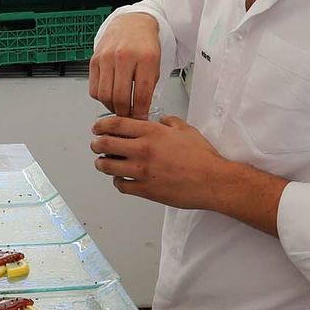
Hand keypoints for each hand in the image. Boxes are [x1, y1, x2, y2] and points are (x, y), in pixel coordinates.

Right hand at [88, 13, 161, 118]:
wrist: (132, 23)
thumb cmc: (145, 44)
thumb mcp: (155, 64)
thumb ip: (148, 87)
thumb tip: (140, 111)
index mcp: (145, 58)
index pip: (141, 94)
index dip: (140, 112)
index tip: (140, 119)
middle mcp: (124, 57)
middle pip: (120, 97)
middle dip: (125, 113)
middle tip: (129, 117)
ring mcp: (106, 57)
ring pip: (104, 95)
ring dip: (111, 107)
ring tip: (119, 108)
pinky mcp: (94, 60)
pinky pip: (94, 88)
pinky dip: (101, 97)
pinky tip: (109, 95)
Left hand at [90, 115, 226, 208]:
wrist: (212, 181)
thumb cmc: (202, 157)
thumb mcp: (186, 130)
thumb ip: (169, 122)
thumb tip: (161, 120)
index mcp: (152, 132)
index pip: (115, 124)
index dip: (100, 125)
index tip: (96, 128)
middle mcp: (143, 150)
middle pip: (104, 145)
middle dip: (96, 144)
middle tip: (96, 145)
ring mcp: (142, 171)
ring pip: (107, 167)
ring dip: (102, 164)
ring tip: (105, 163)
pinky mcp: (145, 190)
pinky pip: (120, 185)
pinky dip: (117, 181)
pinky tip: (122, 179)